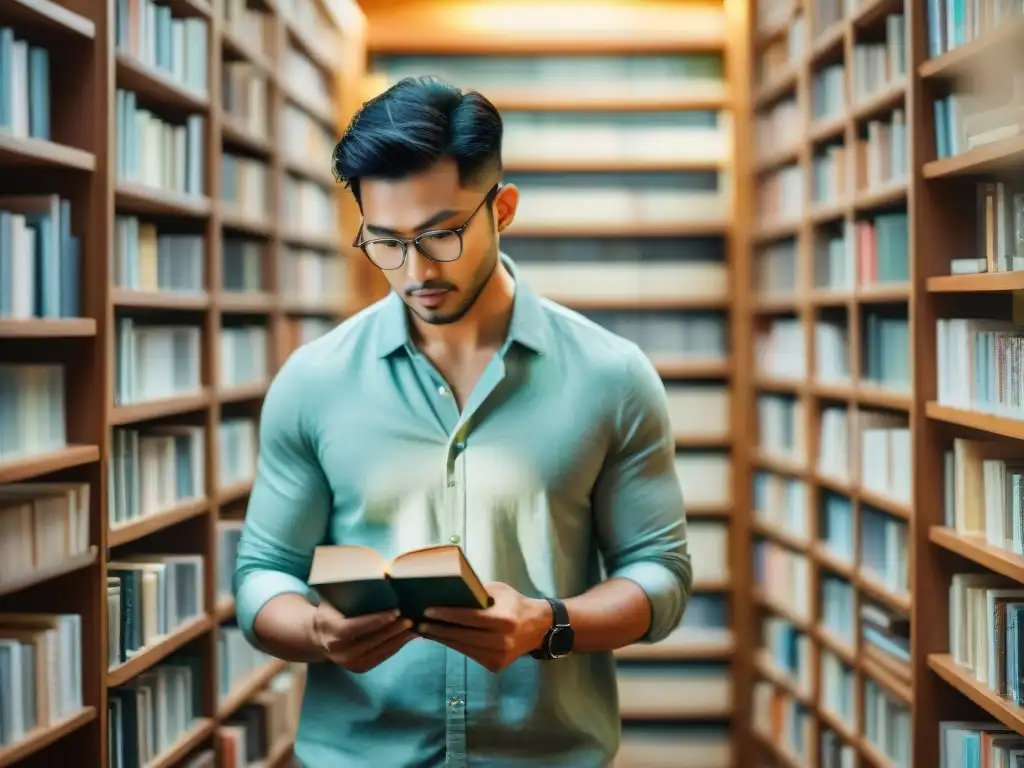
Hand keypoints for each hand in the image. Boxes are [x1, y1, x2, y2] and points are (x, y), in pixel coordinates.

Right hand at [309, 602, 414, 672]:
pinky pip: (380, 658)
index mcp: (331, 630)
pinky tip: (407, 637)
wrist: (317, 637)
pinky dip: (395, 647)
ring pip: (378, 652)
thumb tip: (379, 576)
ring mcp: (348, 662)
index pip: (355, 627)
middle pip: (370, 641)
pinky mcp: (358, 668)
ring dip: (398, 640)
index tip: (395, 612)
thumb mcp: (334, 600)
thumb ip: (351, 592)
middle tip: (409, 619)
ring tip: (413, 628)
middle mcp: (338, 651)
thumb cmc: (331, 611)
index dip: (376, 620)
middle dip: (392, 630)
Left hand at [417, 582, 550, 672]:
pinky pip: (470, 656)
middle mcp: (502, 641)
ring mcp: (499, 656)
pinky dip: (456, 646)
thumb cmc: (514, 603)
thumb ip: (476, 592)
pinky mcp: (496, 666)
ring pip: (464, 648)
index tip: (427, 611)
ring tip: (426, 632)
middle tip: (419, 624)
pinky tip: (443, 639)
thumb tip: (447, 591)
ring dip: (443, 640)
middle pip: (463, 636)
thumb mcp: (498, 591)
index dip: (446, 614)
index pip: (469, 617)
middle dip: (438, 630)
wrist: (537, 627)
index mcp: (504, 619)